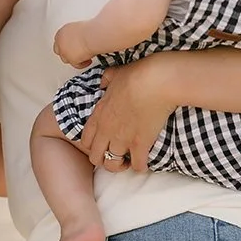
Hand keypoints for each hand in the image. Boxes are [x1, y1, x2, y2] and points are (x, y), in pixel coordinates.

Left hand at [52, 22, 94, 68]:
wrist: (92, 36)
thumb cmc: (89, 30)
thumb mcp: (79, 28)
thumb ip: (74, 34)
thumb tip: (79, 38)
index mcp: (61, 32)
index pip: (59, 40)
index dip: (66, 44)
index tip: (72, 45)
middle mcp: (61, 43)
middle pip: (59, 50)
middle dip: (67, 52)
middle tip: (76, 52)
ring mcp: (65, 52)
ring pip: (66, 59)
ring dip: (74, 59)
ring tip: (84, 57)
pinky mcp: (71, 60)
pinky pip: (76, 65)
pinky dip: (82, 64)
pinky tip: (88, 61)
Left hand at [79, 56, 174, 173]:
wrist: (155, 82)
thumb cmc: (136, 75)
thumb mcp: (114, 73)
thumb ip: (106, 80)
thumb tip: (103, 82)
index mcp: (99, 114)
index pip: (85, 140)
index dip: (92, 146)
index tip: (102, 144)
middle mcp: (107, 129)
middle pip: (95, 157)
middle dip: (103, 159)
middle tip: (114, 155)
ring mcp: (122, 139)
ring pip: (112, 165)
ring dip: (120, 165)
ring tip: (127, 161)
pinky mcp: (140, 144)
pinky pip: (136, 166)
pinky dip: (140, 166)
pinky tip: (144, 161)